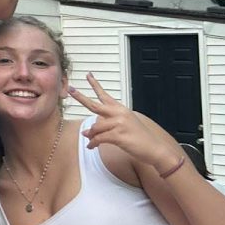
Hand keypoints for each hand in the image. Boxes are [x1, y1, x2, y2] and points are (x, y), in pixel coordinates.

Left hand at [69, 74, 183, 173]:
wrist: (154, 149)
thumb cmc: (139, 138)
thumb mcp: (124, 126)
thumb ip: (105, 125)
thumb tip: (87, 131)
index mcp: (121, 109)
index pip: (105, 95)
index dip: (95, 85)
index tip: (88, 75)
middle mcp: (119, 114)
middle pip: (95, 105)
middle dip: (81, 97)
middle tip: (70, 89)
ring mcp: (119, 124)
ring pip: (95, 127)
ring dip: (90, 135)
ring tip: (90, 141)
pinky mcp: (118, 135)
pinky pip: (99, 138)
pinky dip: (93, 143)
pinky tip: (91, 146)